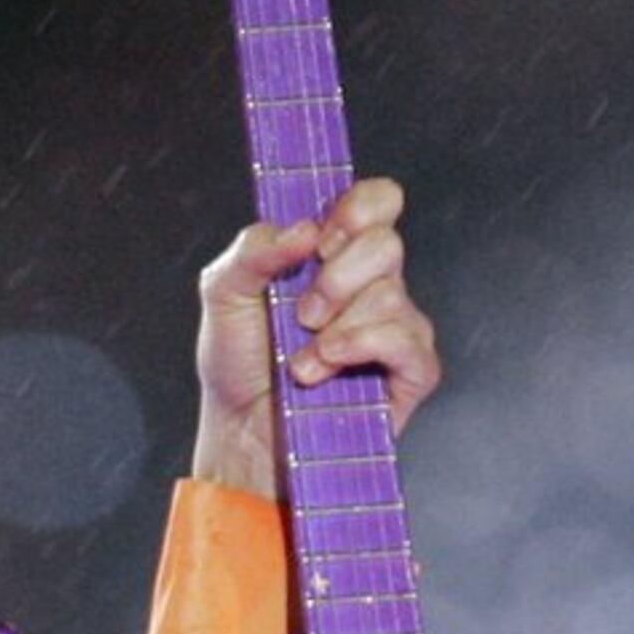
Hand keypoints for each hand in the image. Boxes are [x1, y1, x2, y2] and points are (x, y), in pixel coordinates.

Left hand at [189, 176, 441, 500]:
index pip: (377, 202)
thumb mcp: (223, 295)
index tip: (321, 239)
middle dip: (336, 278)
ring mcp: (395, 327)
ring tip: (302, 361)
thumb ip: (252, 250)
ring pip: (392, 296)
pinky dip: (362, 347)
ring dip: (335, 328)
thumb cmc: (239, 365)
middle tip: (302, 314)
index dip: (358, 208)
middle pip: (386, 244)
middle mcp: (371, 284)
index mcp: (335, 253)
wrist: (242, 431)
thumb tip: (302, 229)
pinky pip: (407, 342)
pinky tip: (327, 366)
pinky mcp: (410, 371)